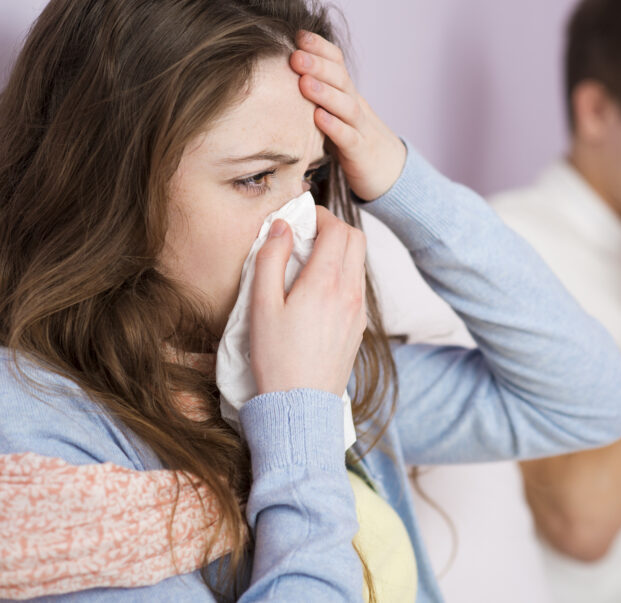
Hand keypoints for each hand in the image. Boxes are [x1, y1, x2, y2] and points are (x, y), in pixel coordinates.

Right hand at [248, 207, 366, 395]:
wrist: (300, 405)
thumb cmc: (276, 358)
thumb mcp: (261, 306)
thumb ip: (270, 260)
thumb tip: (281, 227)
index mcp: (326, 283)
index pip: (337, 229)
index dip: (320, 216)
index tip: (301, 218)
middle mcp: (350, 293)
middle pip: (356, 239)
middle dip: (334, 228)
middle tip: (307, 234)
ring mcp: (358, 311)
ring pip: (359, 262)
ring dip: (340, 251)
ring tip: (309, 261)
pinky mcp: (359, 327)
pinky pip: (358, 286)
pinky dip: (343, 274)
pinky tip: (318, 289)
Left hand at [290, 32, 406, 201]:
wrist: (388, 170)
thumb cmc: (351, 138)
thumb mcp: (334, 112)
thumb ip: (314, 94)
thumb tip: (277, 74)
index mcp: (346, 93)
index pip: (337, 63)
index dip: (320, 48)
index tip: (299, 35)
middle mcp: (355, 105)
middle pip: (341, 79)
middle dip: (318, 65)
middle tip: (295, 56)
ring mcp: (360, 128)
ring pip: (346, 106)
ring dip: (325, 93)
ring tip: (304, 83)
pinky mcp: (360, 153)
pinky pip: (349, 138)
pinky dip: (335, 127)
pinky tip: (319, 118)